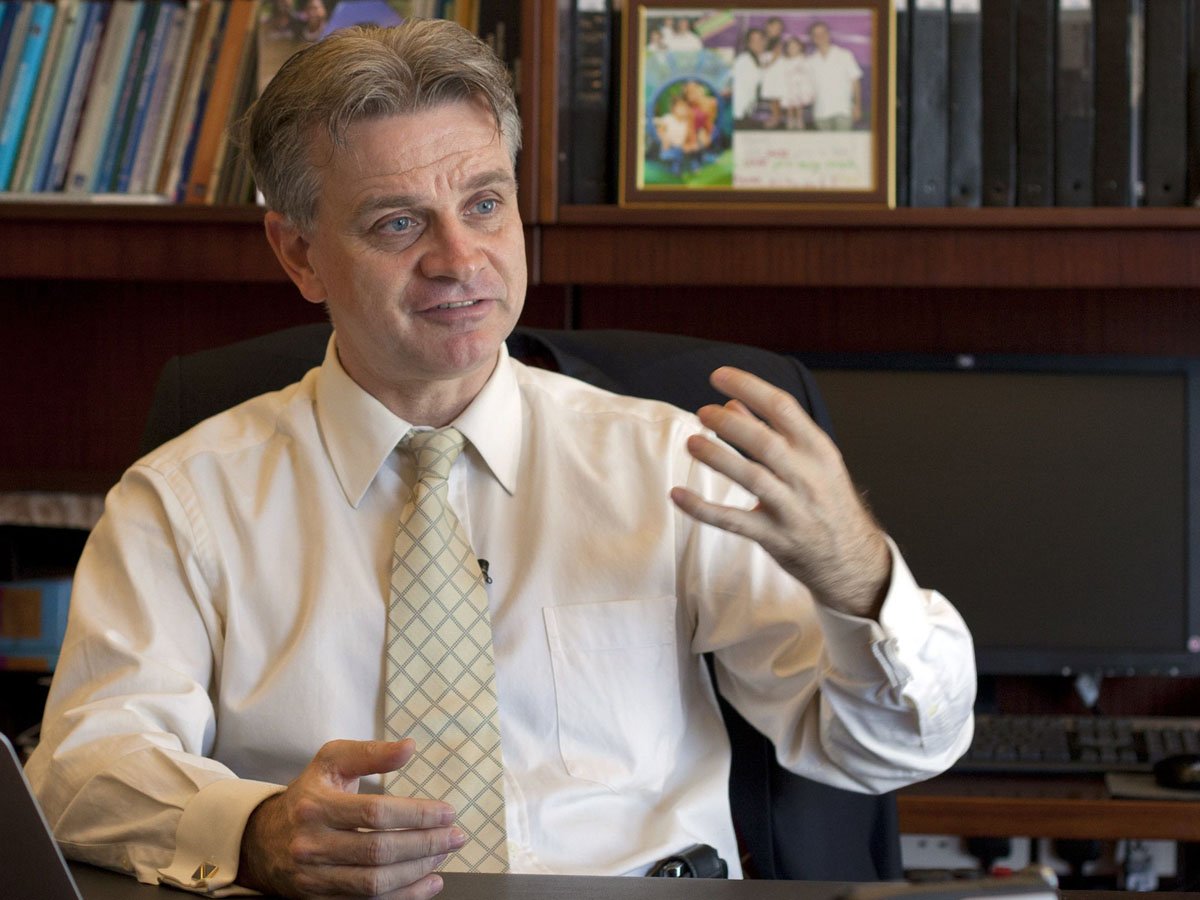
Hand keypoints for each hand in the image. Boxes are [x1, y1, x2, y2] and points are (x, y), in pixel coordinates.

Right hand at [237, 739, 464, 897]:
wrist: (263, 841)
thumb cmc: (309, 795)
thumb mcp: (331, 762)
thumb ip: (370, 753)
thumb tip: (409, 747)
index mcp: (316, 806)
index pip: (375, 812)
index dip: (416, 814)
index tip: (447, 812)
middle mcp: (312, 845)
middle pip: (378, 851)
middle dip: (425, 844)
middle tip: (456, 836)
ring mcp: (314, 878)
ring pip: (375, 883)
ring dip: (417, 871)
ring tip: (443, 855)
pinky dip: (404, 897)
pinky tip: (429, 882)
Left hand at [670, 366, 889, 617]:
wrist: (853, 559)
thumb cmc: (827, 501)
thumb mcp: (811, 461)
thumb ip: (771, 432)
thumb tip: (731, 402)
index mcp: (819, 450)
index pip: (783, 407)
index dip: (749, 387)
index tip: (719, 376)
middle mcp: (808, 477)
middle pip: (765, 442)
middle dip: (729, 423)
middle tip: (702, 412)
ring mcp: (792, 509)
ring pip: (751, 478)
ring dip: (717, 458)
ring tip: (692, 443)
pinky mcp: (775, 537)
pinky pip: (734, 521)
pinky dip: (703, 508)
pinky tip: (678, 494)